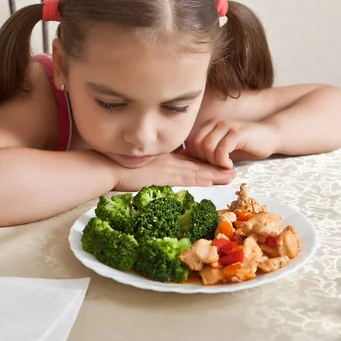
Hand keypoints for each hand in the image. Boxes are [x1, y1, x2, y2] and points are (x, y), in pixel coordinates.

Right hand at [113, 153, 235, 191]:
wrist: (107, 165)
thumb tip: (155, 175)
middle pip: (197, 165)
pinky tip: (212, 181)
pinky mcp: (163, 176)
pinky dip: (200, 179)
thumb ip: (151, 168)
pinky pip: (186, 178)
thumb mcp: (139, 165)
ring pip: (196, 171)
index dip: (205, 165)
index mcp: (164, 158)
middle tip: (233, 171)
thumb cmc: (118, 166)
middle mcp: (169, 160)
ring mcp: (167, 167)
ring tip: (230, 177)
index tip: (219, 167)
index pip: (189, 162)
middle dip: (216, 169)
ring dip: (214, 174)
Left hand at [181, 119, 277, 168]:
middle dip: (203, 160)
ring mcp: (226, 126)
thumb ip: (205, 151)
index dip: (195, 157)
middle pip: (196, 144)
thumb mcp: (222, 148)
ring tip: (223, 166)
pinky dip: (223, 162)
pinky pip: (221, 150)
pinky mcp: (237, 133)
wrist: (270, 136)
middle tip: (216, 166)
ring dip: (214, 162)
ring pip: (207, 147)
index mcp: (209, 125)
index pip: (190, 141)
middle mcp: (215, 122)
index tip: (208, 164)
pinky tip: (230, 165)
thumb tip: (185, 157)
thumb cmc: (245, 144)